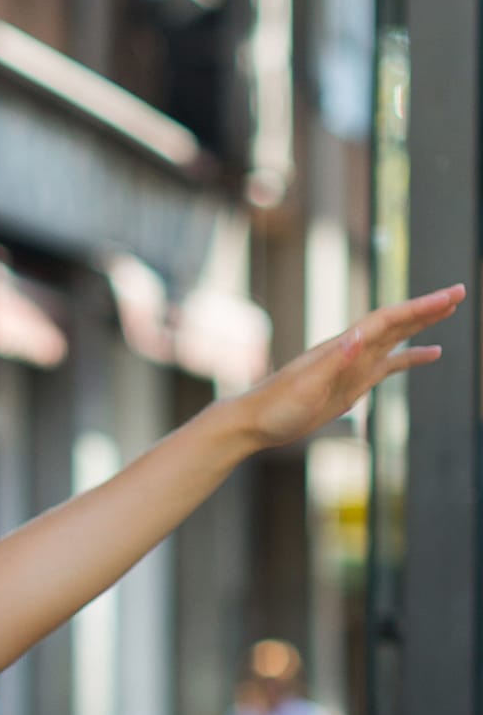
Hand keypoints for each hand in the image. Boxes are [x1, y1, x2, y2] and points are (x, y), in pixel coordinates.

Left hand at [229, 286, 464, 452]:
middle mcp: (351, 350)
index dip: (420, 307)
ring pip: (397, 338)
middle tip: (460, 292)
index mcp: (343, 346)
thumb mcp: (306, 386)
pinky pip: (390, 365)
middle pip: (397, 321)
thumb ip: (333, 361)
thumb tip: (359, 338)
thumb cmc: (276, 406)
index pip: (388, 320)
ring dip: (423, 323)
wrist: (255, 422)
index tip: (448, 297)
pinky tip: (432, 353)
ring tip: (451, 309)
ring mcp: (353, 365)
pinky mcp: (352, 384)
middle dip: (428, 307)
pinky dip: (412, 357)